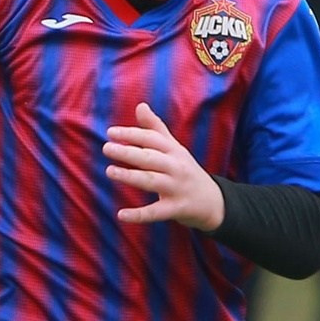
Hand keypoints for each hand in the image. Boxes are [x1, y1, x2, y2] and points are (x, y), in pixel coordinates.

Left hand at [104, 103, 224, 229]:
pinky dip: (139, 214)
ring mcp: (176, 188)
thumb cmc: (186, 170)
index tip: (111, 132)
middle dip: (129, 152)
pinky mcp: (176, 209)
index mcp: (174, 151)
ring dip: (130, 176)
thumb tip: (140, 106)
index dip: (132, 134)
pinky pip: (155, 212)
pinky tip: (121, 214)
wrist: (213, 201)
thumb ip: (155, 128)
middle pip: (150, 158)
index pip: (152, 139)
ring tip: (110, 171)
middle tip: (107, 148)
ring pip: (151, 181)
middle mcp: (176, 167)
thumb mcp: (174, 148)